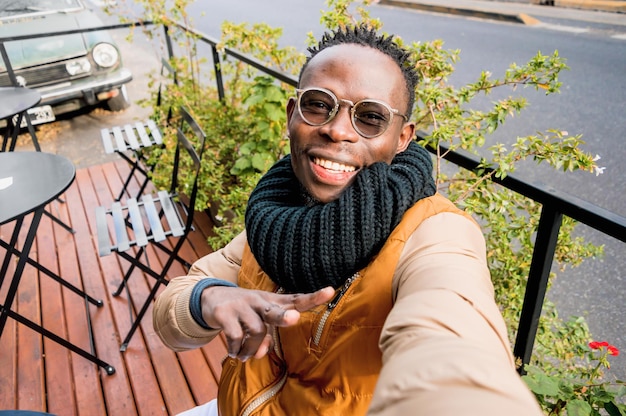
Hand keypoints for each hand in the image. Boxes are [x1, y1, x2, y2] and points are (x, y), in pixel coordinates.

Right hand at [200, 285, 334, 361]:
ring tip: (244, 355)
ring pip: (256, 332)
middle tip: (293, 318)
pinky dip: (237, 350)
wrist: (211, 298)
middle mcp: (259, 301)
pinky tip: (234, 353)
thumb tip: (259, 352)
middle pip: (275, 310)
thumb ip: (265, 339)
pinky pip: (236, 337)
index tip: (331, 291)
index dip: (313, 297)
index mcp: (272, 301)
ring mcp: (242, 305)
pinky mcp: (224, 313)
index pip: (296, 299)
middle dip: (284, 316)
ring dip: (251, 350)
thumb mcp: (258, 322)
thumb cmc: (244, 312)